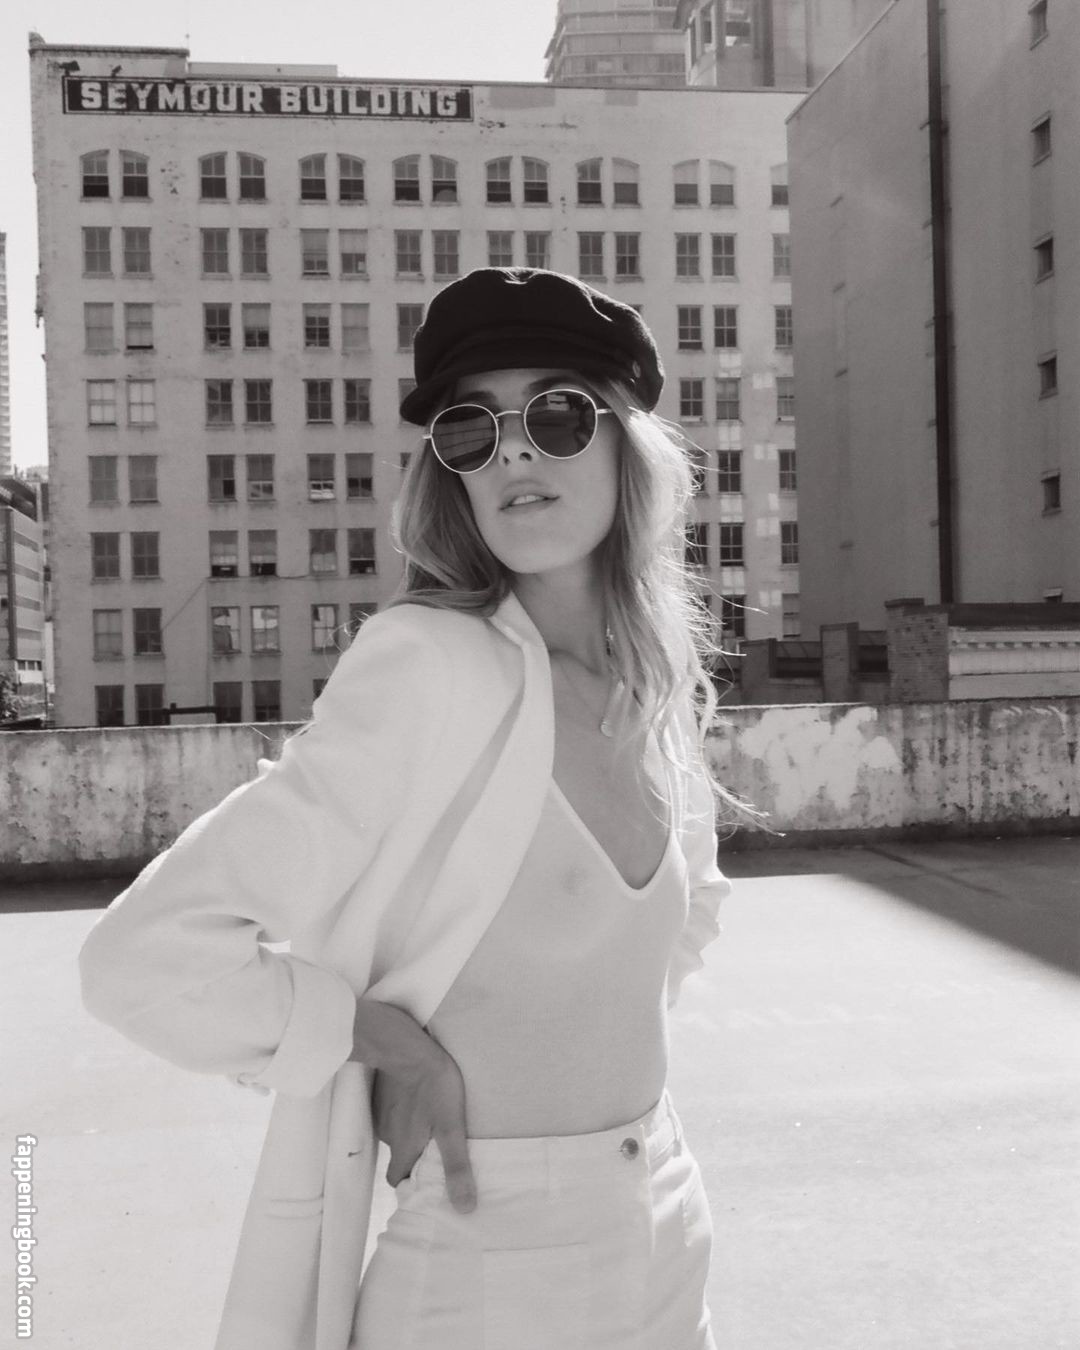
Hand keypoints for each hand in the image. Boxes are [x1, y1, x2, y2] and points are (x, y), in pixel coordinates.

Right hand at [352, 1000, 475, 1212]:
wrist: (408, 1046)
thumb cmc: (433, 1086)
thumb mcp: (451, 1128)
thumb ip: (457, 1167)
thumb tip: (465, 1209)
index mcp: (403, 1149)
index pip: (398, 1180)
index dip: (411, 1185)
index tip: (427, 1184)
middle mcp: (388, 1135)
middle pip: (399, 1156)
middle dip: (415, 1156)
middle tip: (437, 1148)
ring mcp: (383, 1112)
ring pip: (397, 1131)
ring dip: (412, 1130)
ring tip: (433, 1120)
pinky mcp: (384, 1092)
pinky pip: (395, 1109)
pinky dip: (406, 1110)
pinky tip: (422, 1098)